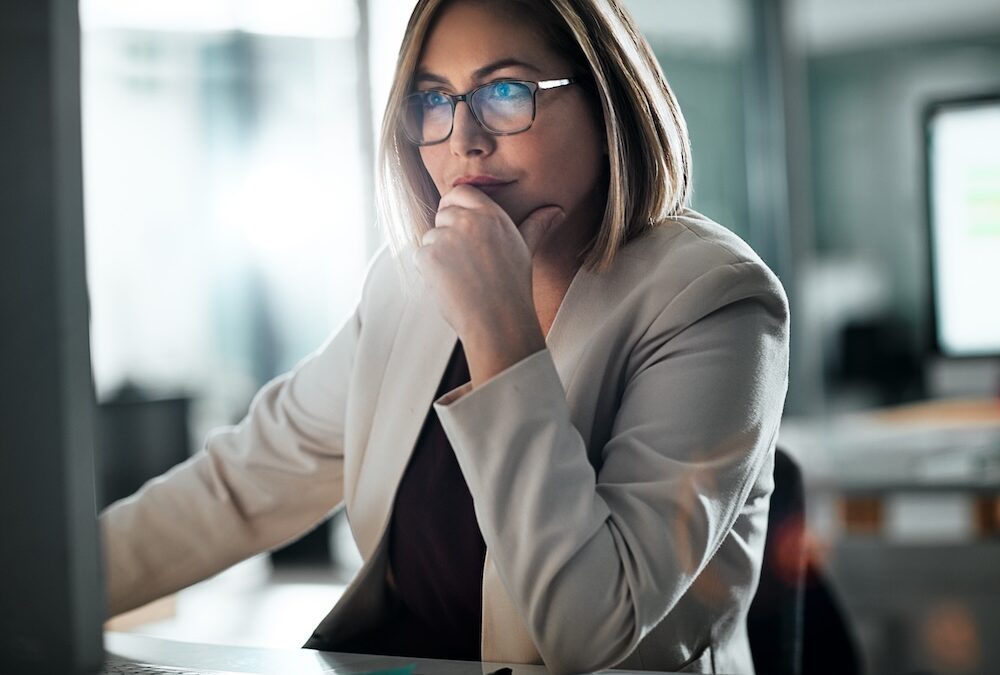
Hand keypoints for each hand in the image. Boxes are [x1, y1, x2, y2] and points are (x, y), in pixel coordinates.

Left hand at [413, 185, 564, 385]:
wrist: (498, 320)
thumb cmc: (512, 287)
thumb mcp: (524, 250)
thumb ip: (535, 225)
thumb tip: (555, 211)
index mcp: (490, 214)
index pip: (459, 192)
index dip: (455, 207)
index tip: (459, 225)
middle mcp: (467, 220)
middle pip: (442, 213)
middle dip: (447, 233)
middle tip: (464, 261)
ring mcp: (446, 237)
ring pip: (430, 236)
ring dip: (438, 254)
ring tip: (461, 276)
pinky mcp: (429, 256)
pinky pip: (421, 256)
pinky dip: (429, 271)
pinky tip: (450, 284)